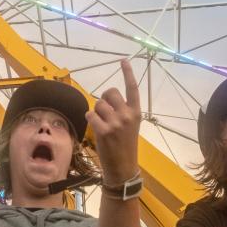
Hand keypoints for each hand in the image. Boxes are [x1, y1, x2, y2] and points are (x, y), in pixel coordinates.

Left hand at [86, 59, 140, 184]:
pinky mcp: (105, 131)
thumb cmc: (125, 146)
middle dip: (104, 99)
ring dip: (96, 112)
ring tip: (102, 124)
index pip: (132, 88)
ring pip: (98, 104)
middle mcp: (128, 115)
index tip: (123, 60)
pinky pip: (90, 114)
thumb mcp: (130, 126)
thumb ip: (122, 111)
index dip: (127, 73)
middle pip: (110, 92)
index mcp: (136, 112)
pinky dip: (90, 119)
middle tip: (105, 112)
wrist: (123, 167)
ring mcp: (117, 123)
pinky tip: (95, 127)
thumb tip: (107, 100)